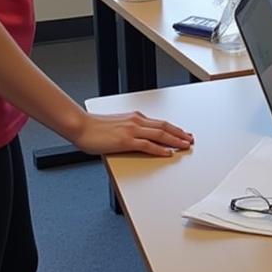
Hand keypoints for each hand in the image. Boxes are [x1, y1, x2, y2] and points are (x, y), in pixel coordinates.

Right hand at [69, 111, 193, 157]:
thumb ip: (130, 129)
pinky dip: (160, 149)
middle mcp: (136, 121)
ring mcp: (132, 130)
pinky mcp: (126, 141)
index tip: (184, 133)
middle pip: (164, 127)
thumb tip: (139, 138)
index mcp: (135, 117)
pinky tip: (168, 153)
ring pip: (160, 134)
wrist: (81, 126)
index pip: (160, 122)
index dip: (174, 128)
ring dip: (175, 140)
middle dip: (180, 134)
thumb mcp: (117, 125)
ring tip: (185, 146)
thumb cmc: (95, 127)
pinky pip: (147, 145)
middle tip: (190, 139)